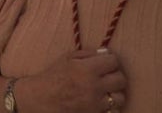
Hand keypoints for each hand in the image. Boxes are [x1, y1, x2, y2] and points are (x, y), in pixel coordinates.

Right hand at [13, 50, 127, 112]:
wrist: (41, 98)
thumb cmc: (53, 76)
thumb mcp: (67, 58)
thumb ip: (88, 54)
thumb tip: (106, 53)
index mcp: (87, 69)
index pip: (114, 61)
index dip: (111, 61)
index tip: (107, 63)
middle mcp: (94, 87)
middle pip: (121, 80)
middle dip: (116, 75)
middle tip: (108, 76)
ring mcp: (95, 104)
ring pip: (120, 98)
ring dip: (115, 93)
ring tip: (106, 91)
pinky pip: (112, 111)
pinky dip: (110, 106)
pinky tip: (101, 101)